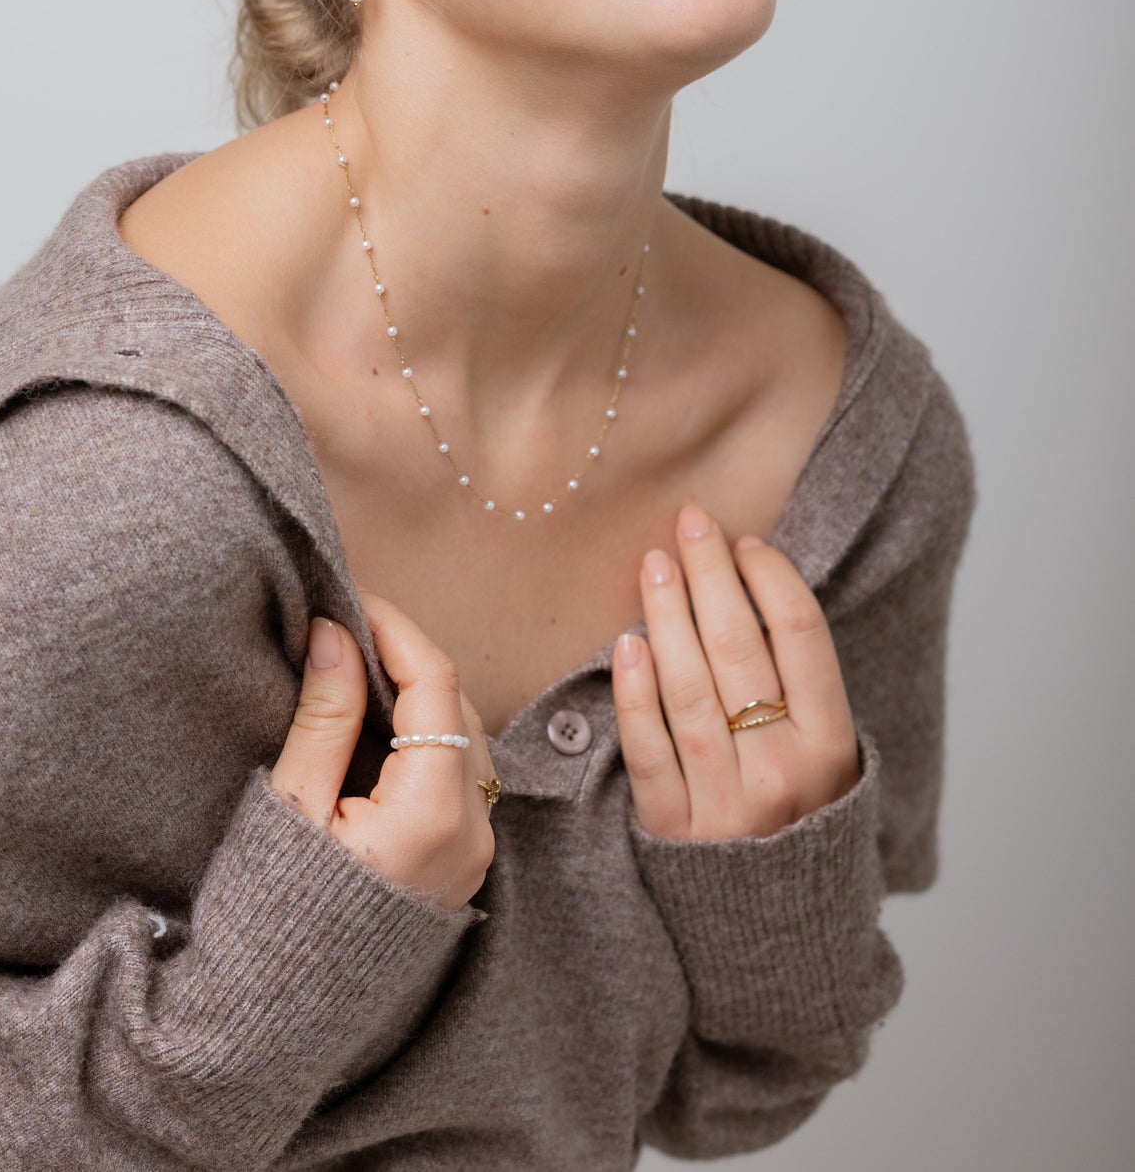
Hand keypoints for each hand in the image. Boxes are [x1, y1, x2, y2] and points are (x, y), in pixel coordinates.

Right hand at [268, 590, 497, 910]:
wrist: (276, 1021)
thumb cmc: (273, 915)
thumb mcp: (291, 804)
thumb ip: (324, 714)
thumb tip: (336, 633)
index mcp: (432, 813)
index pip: (434, 684)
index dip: (394, 628)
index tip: (350, 599)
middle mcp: (471, 831)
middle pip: (459, 707)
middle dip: (408, 656)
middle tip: (348, 627)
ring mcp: (473, 853)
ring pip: (466, 739)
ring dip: (421, 694)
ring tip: (356, 667)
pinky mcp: (461, 865)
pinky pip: (460, 776)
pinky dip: (426, 736)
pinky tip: (376, 722)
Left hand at [612, 503, 860, 841]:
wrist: (778, 937)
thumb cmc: (801, 824)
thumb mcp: (829, 763)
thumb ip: (802, 690)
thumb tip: (756, 590)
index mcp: (832, 749)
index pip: (803, 637)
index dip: (771, 578)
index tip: (745, 542)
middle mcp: (783, 773)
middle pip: (741, 650)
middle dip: (712, 575)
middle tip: (690, 521)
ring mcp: (726, 802)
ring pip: (690, 690)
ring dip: (668, 616)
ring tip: (655, 563)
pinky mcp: (672, 829)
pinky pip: (648, 749)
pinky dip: (635, 693)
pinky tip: (627, 643)